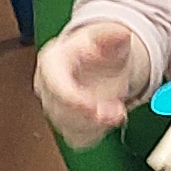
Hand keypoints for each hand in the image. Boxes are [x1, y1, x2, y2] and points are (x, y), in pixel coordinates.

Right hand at [34, 20, 150, 145]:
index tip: (93, 107)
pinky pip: (79, 137)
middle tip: (115, 113)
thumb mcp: (104, 35)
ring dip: (97, 126)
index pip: (55, 85)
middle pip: (61, 110)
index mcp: (51, 62)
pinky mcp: (67, 124)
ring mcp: (55, 108)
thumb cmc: (92, 48)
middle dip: (89, 116)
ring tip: (118, 113)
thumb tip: (122, 32)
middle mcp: (48, 87)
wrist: (92, 61)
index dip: (72, 99)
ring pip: (70, 126)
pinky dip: (97, 133)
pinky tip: (111, 119)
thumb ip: (112, 35)